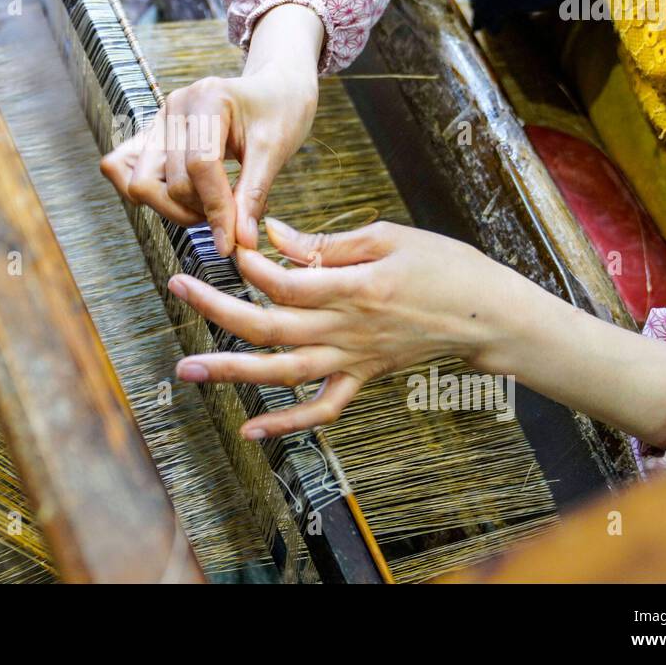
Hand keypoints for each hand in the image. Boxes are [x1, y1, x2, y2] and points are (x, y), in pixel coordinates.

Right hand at [99, 5, 322, 255]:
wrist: (274, 90)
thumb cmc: (279, 112)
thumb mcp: (276, 151)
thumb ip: (252, 197)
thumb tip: (239, 242)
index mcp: (207, 98)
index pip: (199, 166)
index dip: (215, 209)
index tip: (232, 241)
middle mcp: (174, 107)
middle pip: (168, 181)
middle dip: (198, 211)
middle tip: (230, 216)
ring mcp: (158, 121)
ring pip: (141, 184)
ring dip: (174, 208)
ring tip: (210, 206)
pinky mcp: (151, 136)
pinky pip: (124, 170)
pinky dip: (152, 194)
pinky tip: (185, 198)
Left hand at [167, 217, 542, 438]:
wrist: (489, 315)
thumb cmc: (445, 266)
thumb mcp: (388, 236)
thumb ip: (327, 242)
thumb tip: (275, 235)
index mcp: (354, 287)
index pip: (286, 281)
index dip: (251, 264)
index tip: (230, 244)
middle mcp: (347, 329)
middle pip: (270, 325)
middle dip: (217, 310)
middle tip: (176, 288)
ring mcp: (354, 359)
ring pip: (284, 372)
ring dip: (232, 372)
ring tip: (188, 370)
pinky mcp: (364, 378)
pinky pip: (322, 409)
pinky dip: (286, 424)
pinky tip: (250, 429)